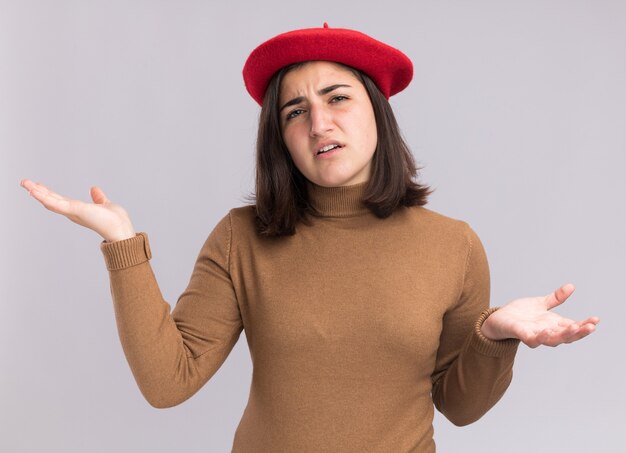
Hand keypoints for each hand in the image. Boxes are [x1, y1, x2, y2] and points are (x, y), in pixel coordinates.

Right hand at [20, 179, 135, 242]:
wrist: (121, 230)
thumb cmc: (116, 221)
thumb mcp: (105, 204)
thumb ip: (98, 198)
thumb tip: (94, 189)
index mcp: (78, 210)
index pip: (59, 199)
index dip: (48, 193)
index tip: (37, 185)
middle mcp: (72, 212)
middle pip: (51, 199)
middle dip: (37, 191)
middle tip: (24, 182)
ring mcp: (72, 212)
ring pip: (50, 200)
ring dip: (36, 192)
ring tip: (25, 183)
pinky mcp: (75, 210)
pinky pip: (56, 203)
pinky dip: (44, 197)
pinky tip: (34, 191)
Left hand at [481, 283, 598, 347]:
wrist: (498, 319)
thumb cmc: (520, 314)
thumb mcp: (540, 303)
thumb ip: (555, 298)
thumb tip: (571, 286)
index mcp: (553, 324)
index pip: (573, 327)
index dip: (585, 324)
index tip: (596, 319)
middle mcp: (547, 332)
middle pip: (567, 336)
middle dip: (580, 332)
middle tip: (591, 326)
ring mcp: (535, 335)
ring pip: (553, 340)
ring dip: (564, 335)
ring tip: (575, 327)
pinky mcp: (521, 335)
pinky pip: (532, 340)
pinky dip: (540, 337)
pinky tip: (546, 331)